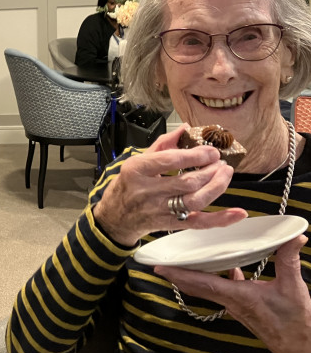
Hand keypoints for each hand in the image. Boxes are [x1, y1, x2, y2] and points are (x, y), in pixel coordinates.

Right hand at [93, 124, 245, 245]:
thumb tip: (186, 128)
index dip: (195, 155)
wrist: (115, 217)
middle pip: (186, 182)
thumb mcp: (136, 161)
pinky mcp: (170, 224)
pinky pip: (199, 223)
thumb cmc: (126, 186)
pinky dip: (220, 219)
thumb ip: (162, 145)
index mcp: (137, 171)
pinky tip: (237, 213)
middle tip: (221, 162)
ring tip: (225, 174)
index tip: (210, 150)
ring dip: (216, 187)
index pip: (170, 161)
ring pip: (194, 201)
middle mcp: (148, 192)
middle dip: (210, 170)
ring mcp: (160, 210)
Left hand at [156, 236, 310, 352]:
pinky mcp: (242, 309)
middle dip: (177, 274)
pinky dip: (218, 278)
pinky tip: (229, 269)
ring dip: (193, 276)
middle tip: (161, 261)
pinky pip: (222, 290)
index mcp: (237, 296)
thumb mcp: (293, 288)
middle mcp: (231, 302)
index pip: (201, 282)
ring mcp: (235, 307)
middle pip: (196, 286)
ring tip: (183, 260)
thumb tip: (293, 237)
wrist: (301, 349)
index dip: (179, 274)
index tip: (159, 267)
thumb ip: (288, 260)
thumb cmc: (295, 323)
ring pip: (207, 288)